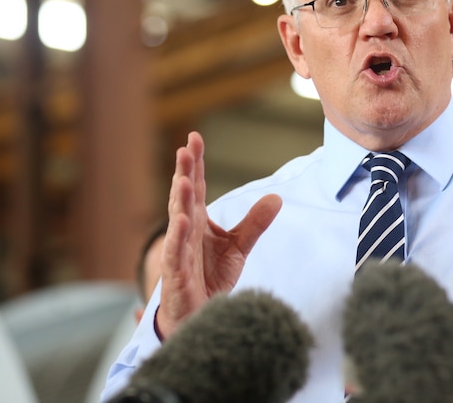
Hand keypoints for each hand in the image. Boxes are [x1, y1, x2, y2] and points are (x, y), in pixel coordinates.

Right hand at [156, 131, 281, 338]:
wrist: (197, 314)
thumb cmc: (210, 276)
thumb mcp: (239, 246)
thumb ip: (255, 223)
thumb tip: (277, 198)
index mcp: (197, 220)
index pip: (196, 186)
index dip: (195, 163)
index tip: (194, 138)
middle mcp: (184, 230)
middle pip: (184, 196)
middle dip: (184, 172)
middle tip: (185, 148)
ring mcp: (178, 250)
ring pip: (177, 219)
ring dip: (179, 199)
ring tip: (183, 178)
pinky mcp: (176, 272)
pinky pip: (176, 252)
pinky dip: (178, 236)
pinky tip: (183, 220)